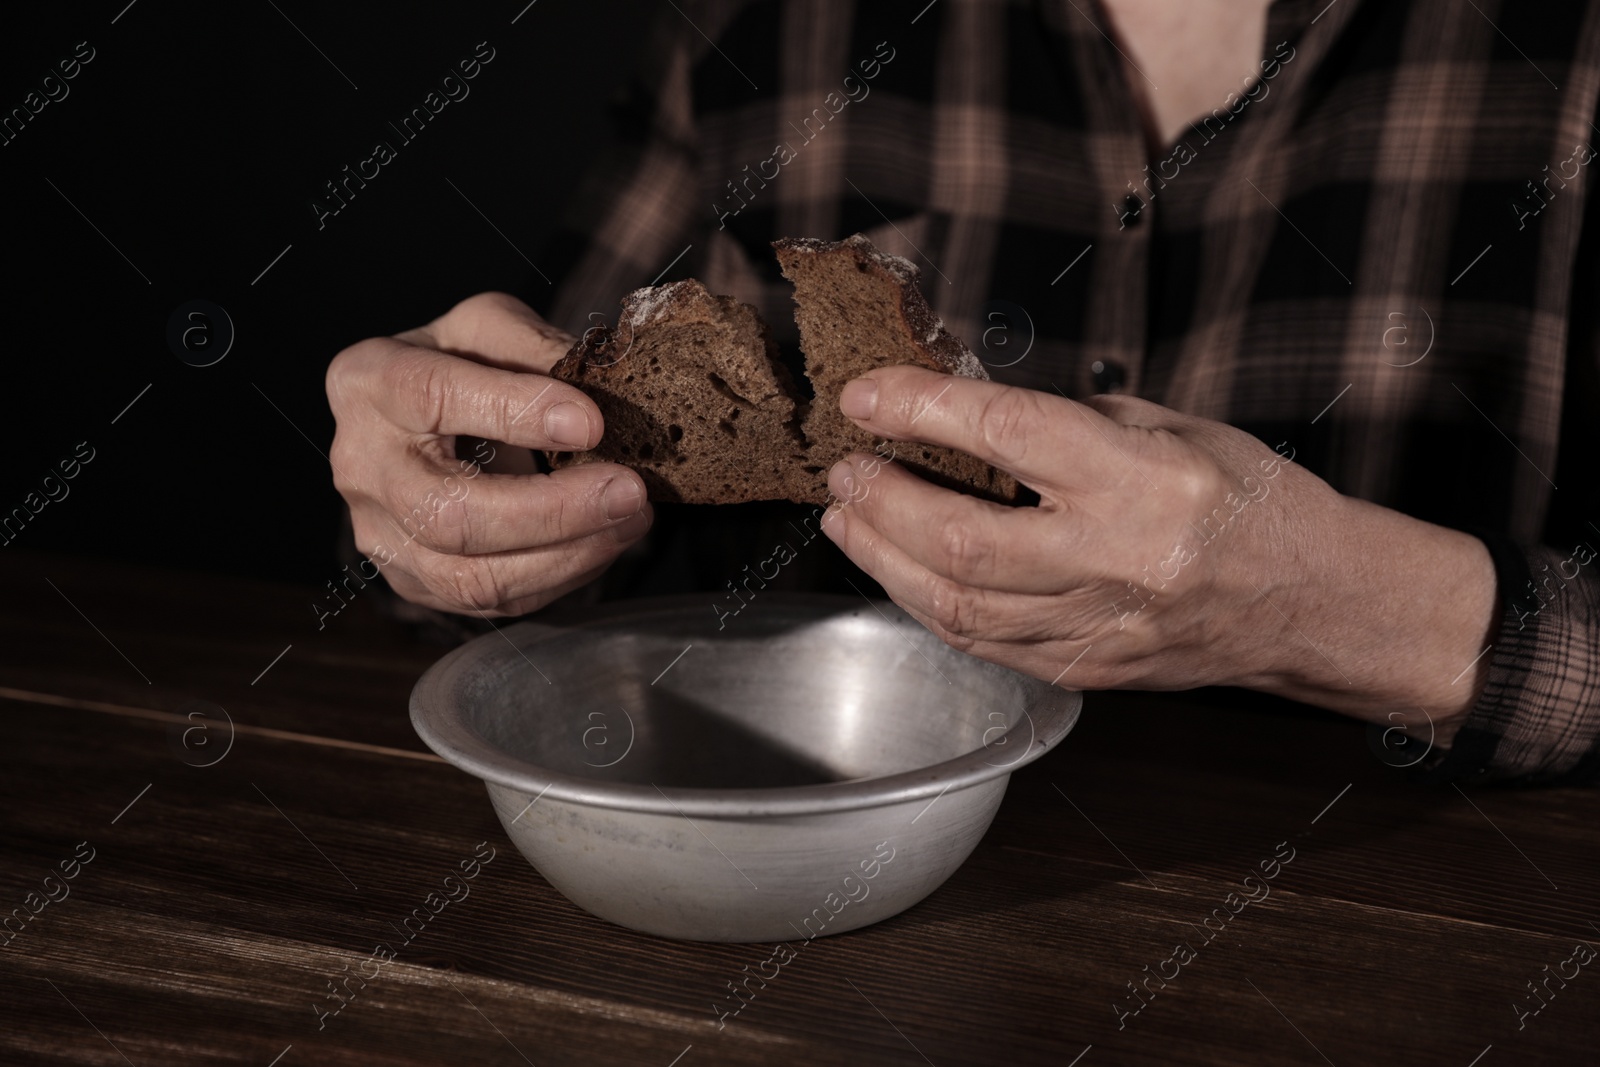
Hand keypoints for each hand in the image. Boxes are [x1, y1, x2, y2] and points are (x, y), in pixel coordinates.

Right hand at [326, 292, 650, 615]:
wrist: (423, 421)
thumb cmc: (460, 365)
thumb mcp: (490, 326)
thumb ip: (536, 345)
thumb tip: (603, 387)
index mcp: (369, 381)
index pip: (432, 397)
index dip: (513, 412)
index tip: (591, 423)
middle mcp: (362, 467)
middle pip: (449, 515)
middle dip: (553, 511)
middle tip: (629, 490)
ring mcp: (382, 536)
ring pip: (471, 578)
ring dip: (567, 555)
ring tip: (631, 518)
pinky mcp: (416, 583)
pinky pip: (492, 600)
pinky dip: (562, 575)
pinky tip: (604, 541)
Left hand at [819, 367, 1498, 744]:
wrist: (1313, 602)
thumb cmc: (1249, 501)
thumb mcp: (1171, 427)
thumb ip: (1067, 423)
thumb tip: (966, 410)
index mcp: (1144, 483)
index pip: (1006, 433)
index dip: (921, 409)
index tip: (868, 396)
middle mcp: (1116, 562)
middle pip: (960, 541)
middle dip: (881, 502)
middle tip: (844, 471)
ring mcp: (1097, 629)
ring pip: (957, 605)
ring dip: (884, 559)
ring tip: (849, 519)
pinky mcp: (1085, 672)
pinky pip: (982, 643)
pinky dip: (927, 604)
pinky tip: (900, 571)